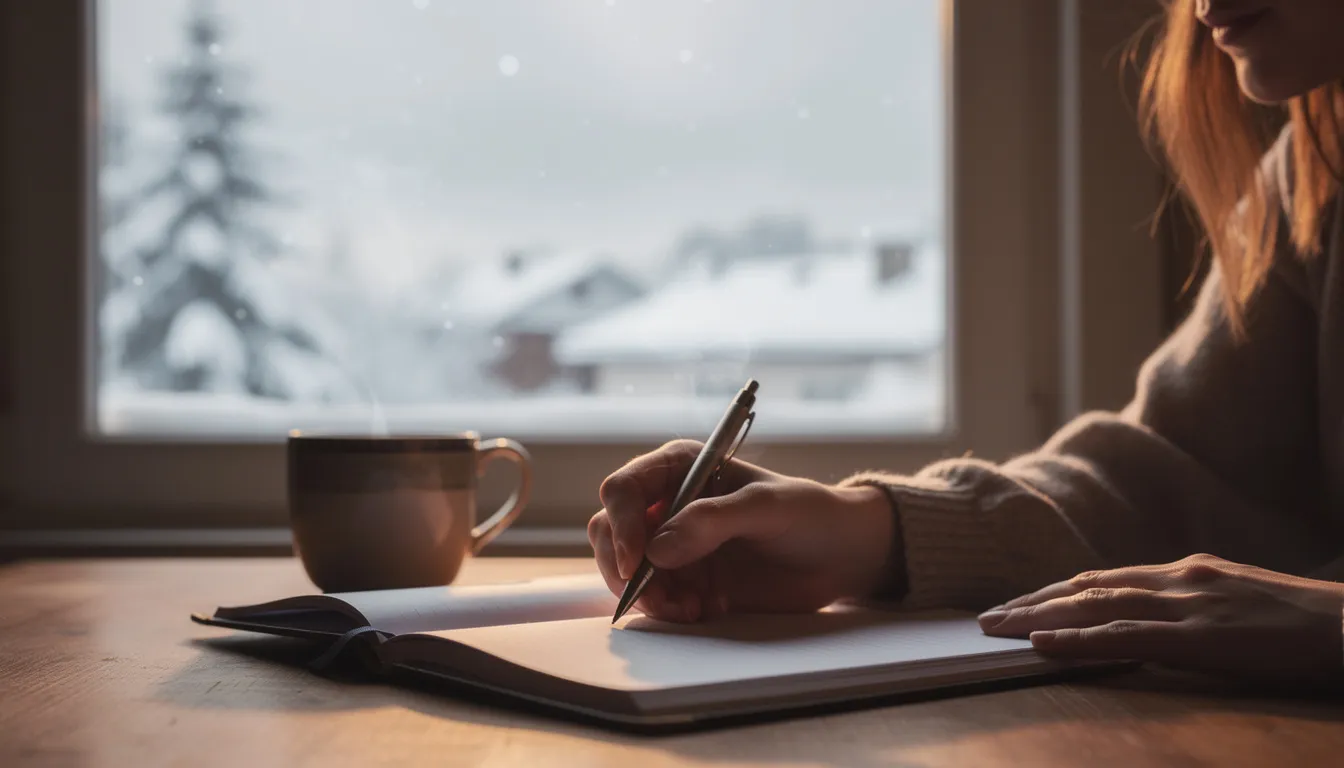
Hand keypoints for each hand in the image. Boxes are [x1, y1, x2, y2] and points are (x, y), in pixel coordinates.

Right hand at [587, 440, 897, 621]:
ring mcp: (674, 543)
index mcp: (681, 468)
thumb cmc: (810, 514)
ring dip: (650, 595)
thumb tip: (657, 548)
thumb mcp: (767, 508)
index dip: (620, 523)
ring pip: (626, 571)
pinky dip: (670, 610)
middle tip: (659, 598)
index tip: (635, 560)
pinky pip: (655, 597)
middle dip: (626, 568)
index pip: (624, 489)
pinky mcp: (687, 579)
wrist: (842, 555)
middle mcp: (668, 503)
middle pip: (610, 532)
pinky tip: (706, 610)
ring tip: (692, 610)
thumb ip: (713, 521)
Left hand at [977, 554, 1343, 686]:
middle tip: (987, 616)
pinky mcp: (1202, 637)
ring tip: (997, 627)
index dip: (1057, 591)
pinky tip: (1044, 644)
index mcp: (1188, 572)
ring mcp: (1189, 605)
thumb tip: (1157, 619)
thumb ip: (1195, 606)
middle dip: (1034, 601)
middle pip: (1088, 587)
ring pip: (1096, 606)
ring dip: (1040, 617)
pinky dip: (1078, 639)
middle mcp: (1180, 579)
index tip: (1020, 603)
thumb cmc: (1306, 622)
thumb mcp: (1239, 605)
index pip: (1106, 579)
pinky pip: (1126, 637)